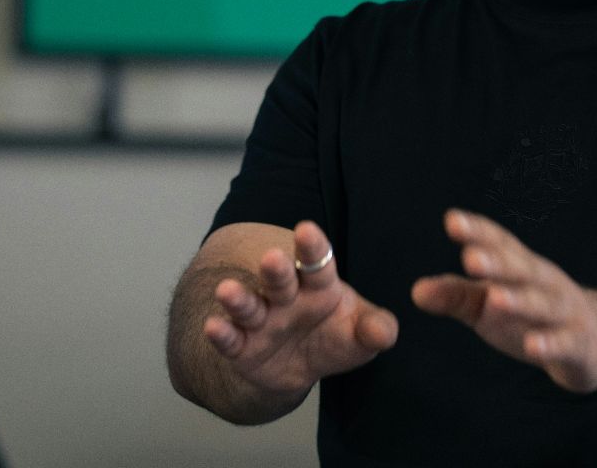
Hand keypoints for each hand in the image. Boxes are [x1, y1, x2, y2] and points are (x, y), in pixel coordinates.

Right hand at [202, 221, 397, 396]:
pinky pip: (230, 340)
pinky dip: (220, 335)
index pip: (316, 263)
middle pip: (279, 279)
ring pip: (248, 305)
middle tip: (272, 257)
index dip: (312, 247)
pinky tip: (212, 327)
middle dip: (275, 269)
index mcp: (317, 285)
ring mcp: (260, 320)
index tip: (307, 230)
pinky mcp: (241, 347)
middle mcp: (285, 297)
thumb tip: (384, 333)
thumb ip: (374, 330)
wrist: (298, 367)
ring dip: (238, 298)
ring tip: (226, 290)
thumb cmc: (332, 336)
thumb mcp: (359, 334)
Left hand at [410, 209, 596, 392]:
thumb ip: (456, 296)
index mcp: (520, 267)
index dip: (478, 232)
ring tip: (496, 298)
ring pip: (542, 303)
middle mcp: (543, 282)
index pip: (499, 244)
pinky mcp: (578, 344)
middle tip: (470, 258)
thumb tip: (416, 291)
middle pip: (520, 269)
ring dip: (520, 300)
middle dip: (497, 263)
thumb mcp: (489, 305)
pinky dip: (550, 344)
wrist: (591, 343)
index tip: (452, 221)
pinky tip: (533, 346)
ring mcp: (564, 312)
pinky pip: (564, 343)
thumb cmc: (530, 315)